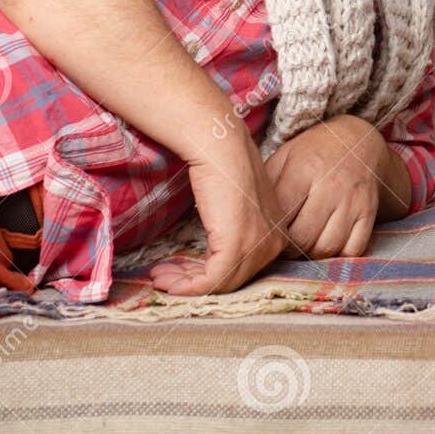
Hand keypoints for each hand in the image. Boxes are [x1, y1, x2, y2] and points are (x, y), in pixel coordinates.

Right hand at [149, 132, 288, 295]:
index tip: (178, 271)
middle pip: (231, 279)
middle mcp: (275, 242)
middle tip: (163, 276)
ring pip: (221, 283)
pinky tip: (162, 275)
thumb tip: (214, 248)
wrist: (220, 148)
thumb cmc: (222, 168)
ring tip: (158, 275)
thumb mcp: (233, 207)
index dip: (209, 274)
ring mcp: (260, 245)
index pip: (243, 268)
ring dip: (183, 283)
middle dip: (192, 281)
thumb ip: (232, 229)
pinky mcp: (238, 247)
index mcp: (276, 231)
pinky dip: (185, 285)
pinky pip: (212, 281)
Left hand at [263, 115, 390, 259]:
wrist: (357, 141)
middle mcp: (331, 186)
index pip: (281, 219)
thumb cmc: (311, 154)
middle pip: (303, 239)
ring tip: (304, 242)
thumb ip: (267, 189)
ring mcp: (353, 201)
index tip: (267, 234)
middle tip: (284, 243)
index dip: (270, 234)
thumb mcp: (283, 159)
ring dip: (311, 254)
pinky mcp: (369, 213)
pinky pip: (353, 250)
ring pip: (327, 248)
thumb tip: (250, 224)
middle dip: (288, 249)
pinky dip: (337, 255)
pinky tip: (327, 242)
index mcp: (304, 170)